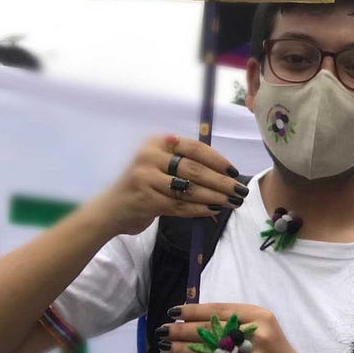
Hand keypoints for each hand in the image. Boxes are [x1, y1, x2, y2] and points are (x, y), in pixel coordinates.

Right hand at [94, 134, 243, 235]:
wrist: (113, 207)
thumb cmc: (146, 184)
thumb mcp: (161, 165)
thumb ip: (187, 162)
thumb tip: (226, 173)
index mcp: (158, 142)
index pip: (195, 148)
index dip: (217, 160)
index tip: (234, 171)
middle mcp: (149, 155)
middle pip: (195, 169)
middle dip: (221, 182)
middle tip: (240, 191)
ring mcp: (145, 177)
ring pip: (190, 189)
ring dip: (215, 197)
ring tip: (231, 202)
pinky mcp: (145, 199)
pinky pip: (180, 205)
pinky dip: (199, 209)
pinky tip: (212, 210)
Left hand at [159, 302, 328, 352]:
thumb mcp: (264, 331)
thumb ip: (238, 326)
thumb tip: (198, 322)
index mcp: (260, 317)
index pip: (219, 309)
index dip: (193, 311)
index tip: (174, 311)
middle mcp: (255, 333)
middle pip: (210, 329)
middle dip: (181, 330)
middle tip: (163, 330)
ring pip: (206, 350)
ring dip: (181, 348)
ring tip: (165, 346)